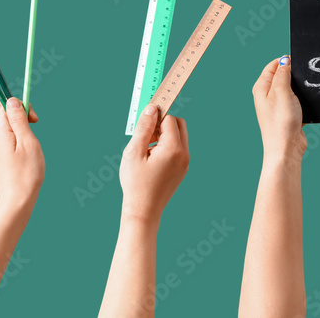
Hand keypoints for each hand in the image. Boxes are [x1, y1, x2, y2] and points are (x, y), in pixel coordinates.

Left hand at [0, 97, 43, 211]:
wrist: (16, 199)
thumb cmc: (26, 172)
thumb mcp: (28, 142)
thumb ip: (19, 120)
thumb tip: (12, 101)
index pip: (3, 105)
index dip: (19, 105)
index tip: (33, 118)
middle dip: (10, 108)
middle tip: (28, 120)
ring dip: (11, 120)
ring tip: (27, 133)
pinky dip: (10, 131)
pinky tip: (22, 143)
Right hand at [120, 104, 189, 222]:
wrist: (143, 211)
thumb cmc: (136, 182)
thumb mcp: (134, 152)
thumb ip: (144, 128)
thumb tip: (152, 108)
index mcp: (173, 149)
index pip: (169, 119)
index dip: (156, 116)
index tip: (144, 120)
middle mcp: (184, 154)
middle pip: (178, 125)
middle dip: (162, 124)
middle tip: (145, 134)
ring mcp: (185, 162)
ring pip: (178, 136)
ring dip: (163, 135)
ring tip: (145, 148)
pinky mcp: (182, 169)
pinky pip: (177, 149)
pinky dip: (166, 146)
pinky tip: (150, 158)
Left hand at [252, 56, 306, 162]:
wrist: (286, 148)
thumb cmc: (281, 121)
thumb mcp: (282, 91)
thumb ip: (283, 73)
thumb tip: (284, 60)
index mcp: (262, 87)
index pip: (273, 65)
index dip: (286, 61)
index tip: (299, 62)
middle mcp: (267, 96)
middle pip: (282, 76)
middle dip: (294, 74)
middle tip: (305, 76)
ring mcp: (277, 106)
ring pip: (291, 89)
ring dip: (300, 88)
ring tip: (307, 90)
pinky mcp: (287, 114)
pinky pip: (297, 101)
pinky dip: (303, 100)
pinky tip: (308, 102)